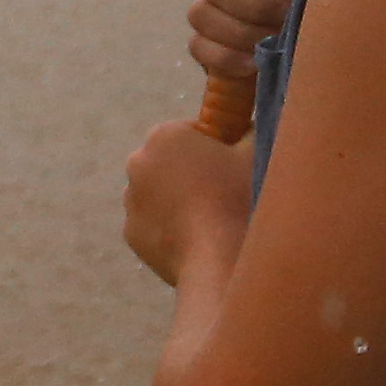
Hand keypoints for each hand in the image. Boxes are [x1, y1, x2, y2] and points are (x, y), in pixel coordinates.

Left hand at [124, 114, 252, 285]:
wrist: (217, 258)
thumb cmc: (237, 197)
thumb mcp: (254, 152)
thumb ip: (247, 130)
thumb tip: (245, 128)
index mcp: (164, 135)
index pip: (190, 130)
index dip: (213, 146)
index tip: (229, 164)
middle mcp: (138, 162)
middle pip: (169, 160)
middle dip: (190, 171)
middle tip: (221, 192)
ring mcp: (130, 200)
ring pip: (158, 192)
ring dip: (176, 199)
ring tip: (209, 219)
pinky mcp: (131, 234)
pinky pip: (152, 223)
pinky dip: (168, 227)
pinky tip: (194, 238)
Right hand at [184, 0, 323, 82]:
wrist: (318, 58)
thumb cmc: (316, 7)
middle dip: (252, 7)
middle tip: (282, 18)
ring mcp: (211, 17)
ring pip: (201, 15)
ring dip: (241, 33)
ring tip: (271, 42)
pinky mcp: (206, 50)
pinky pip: (199, 48)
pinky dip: (227, 58)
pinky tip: (254, 63)